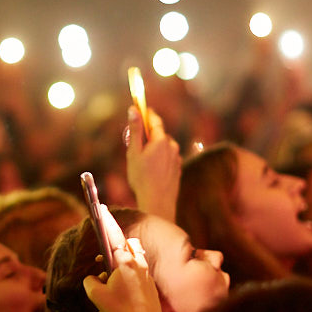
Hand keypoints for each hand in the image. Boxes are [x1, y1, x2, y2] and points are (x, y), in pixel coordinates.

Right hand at [83, 205, 164, 311]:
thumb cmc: (119, 310)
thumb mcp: (96, 295)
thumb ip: (90, 282)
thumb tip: (92, 279)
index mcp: (124, 261)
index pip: (114, 236)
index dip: (107, 221)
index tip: (103, 208)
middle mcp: (138, 264)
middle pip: (130, 245)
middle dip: (117, 246)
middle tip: (104, 258)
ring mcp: (147, 276)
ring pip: (136, 261)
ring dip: (123, 265)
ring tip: (110, 280)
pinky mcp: (151, 288)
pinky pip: (139, 277)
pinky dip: (128, 282)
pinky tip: (119, 301)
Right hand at [125, 106, 180, 221]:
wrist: (157, 202)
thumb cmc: (142, 178)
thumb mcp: (134, 152)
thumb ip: (135, 130)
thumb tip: (134, 110)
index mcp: (161, 140)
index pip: (156, 120)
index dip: (148, 114)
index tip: (142, 109)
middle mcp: (172, 147)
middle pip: (160, 134)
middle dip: (149, 134)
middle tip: (136, 140)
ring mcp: (176, 158)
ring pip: (164, 146)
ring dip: (155, 147)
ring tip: (142, 160)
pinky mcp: (177, 169)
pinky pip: (168, 157)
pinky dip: (160, 158)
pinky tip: (151, 170)